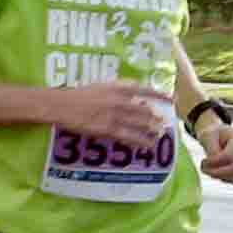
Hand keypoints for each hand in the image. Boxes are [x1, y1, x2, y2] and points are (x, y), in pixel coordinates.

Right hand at [47, 78, 177, 144]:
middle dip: (156, 118)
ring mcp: (116, 115)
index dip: (160, 95)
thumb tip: (129, 99)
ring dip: (152, 131)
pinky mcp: (109, 129)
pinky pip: (130, 136)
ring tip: (159, 136)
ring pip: (141, 124)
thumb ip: (115, 92)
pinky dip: (140, 141)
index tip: (171, 100)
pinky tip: (147, 146)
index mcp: (118, 87)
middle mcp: (120, 100)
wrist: (61, 104)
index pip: (144, 89)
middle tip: (164, 124)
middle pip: (145, 110)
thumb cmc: (76, 95)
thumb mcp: (99, 87)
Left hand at [195, 115, 232, 184]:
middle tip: (204, 168)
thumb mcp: (207, 136)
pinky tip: (216, 170)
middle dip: (216, 172)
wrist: (218, 136)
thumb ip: (211, 149)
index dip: (214, 162)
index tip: (203, 161)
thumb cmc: (212, 135)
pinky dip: (223, 178)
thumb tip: (216, 163)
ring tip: (208, 168)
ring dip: (218, 176)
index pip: (229, 156)